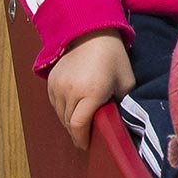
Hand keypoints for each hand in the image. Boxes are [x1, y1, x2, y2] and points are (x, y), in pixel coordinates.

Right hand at [45, 31, 132, 150]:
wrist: (92, 33)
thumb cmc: (114, 58)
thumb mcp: (126, 84)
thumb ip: (121, 106)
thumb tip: (117, 123)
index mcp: (91, 92)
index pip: (78, 125)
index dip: (81, 139)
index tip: (86, 145)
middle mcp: (70, 90)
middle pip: (68, 123)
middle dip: (77, 132)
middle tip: (88, 133)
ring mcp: (58, 85)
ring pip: (59, 114)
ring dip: (69, 121)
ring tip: (82, 119)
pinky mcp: (51, 80)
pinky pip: (54, 103)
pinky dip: (63, 109)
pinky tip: (74, 105)